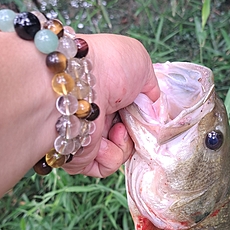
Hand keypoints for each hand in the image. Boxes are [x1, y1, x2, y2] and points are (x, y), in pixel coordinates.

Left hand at [63, 34, 159, 176]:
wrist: (78, 84)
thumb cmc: (108, 64)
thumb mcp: (141, 63)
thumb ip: (151, 88)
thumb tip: (151, 112)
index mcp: (107, 92)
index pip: (131, 112)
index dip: (142, 114)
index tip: (145, 111)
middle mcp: (96, 114)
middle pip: (127, 133)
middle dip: (136, 130)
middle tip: (131, 119)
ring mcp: (88, 135)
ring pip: (119, 153)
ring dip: (125, 143)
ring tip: (116, 128)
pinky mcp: (79, 155)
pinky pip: (104, 167)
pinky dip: (112, 156)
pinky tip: (105, 140)